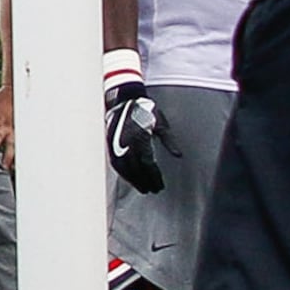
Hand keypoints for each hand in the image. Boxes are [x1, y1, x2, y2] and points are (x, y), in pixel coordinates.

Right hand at [104, 79, 167, 193]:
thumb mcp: (161, 123)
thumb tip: (178, 155)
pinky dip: (123, 173)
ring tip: (141, 188)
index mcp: (141, 138)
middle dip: (144, 181)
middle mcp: (128, 143)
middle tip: (152, 190)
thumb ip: (169, 140)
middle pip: (136, 169)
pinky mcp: (111, 144)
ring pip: (125, 168)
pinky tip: (129, 178)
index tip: (159, 185)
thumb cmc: (145, 110)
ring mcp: (118, 144)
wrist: (125, 99)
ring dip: (133, 180)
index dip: (154, 177)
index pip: (148, 164)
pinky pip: (116, 163)